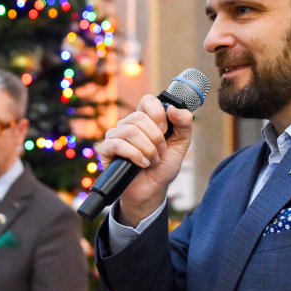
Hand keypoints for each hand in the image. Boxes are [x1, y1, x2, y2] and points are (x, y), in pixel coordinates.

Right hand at [99, 94, 193, 226]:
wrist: (152, 190)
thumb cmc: (163, 166)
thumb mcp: (181, 145)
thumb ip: (184, 124)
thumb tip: (173, 109)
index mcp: (144, 119)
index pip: (148, 101)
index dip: (158, 114)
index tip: (165, 130)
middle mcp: (128, 124)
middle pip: (139, 117)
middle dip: (156, 138)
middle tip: (160, 152)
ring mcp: (115, 136)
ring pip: (130, 131)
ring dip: (147, 148)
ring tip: (152, 160)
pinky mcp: (106, 150)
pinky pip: (118, 144)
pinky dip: (135, 155)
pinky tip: (142, 164)